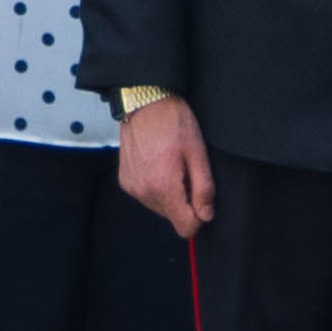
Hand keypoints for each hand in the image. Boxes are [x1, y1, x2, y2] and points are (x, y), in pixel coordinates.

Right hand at [119, 96, 215, 236]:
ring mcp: (132, 187)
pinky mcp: (125, 181)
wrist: (145, 103)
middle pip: (172, 217)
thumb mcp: (198, 153)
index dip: (199, 217)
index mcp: (163, 187)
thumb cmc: (173, 123)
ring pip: (160, 208)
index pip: (185, 227)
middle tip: (188, 173)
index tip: (203, 198)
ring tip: (174, 166)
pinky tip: (161, 166)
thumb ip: (204, 189)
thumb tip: (206, 215)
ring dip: (171, 194)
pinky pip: (147, 196)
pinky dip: (157, 187)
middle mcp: (143, 191)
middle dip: (185, 202)